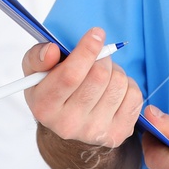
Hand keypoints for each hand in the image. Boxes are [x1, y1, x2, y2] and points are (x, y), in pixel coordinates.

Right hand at [22, 27, 143, 147]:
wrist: (66, 123)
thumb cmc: (51, 90)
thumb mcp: (35, 72)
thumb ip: (37, 57)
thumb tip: (52, 50)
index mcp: (44, 107)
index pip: (70, 75)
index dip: (87, 50)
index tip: (96, 33)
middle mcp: (68, 124)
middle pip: (99, 76)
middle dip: (102, 58)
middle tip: (98, 56)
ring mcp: (94, 132)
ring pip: (118, 83)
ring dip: (114, 70)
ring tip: (103, 74)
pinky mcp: (116, 134)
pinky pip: (134, 96)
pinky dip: (127, 84)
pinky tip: (113, 88)